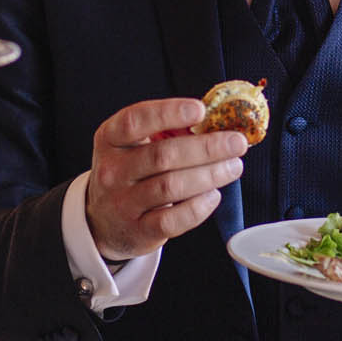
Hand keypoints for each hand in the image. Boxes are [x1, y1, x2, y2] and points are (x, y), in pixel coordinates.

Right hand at [86, 98, 248, 260]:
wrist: (105, 221)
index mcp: (110, 139)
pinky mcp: (138, 230)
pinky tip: (213, 195)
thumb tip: (216, 122)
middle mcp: (112, 170)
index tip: (200, 110)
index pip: (135, 121)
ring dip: (210, 175)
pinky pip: (172, 219)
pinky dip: (198, 206)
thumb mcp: (135, 146)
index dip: (168, 113)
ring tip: (233, 166)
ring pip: (171, 186)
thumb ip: (168, 131)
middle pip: (162, 155)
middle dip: (206, 148)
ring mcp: (122, 203)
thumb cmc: (131, 173)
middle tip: (236, 143)